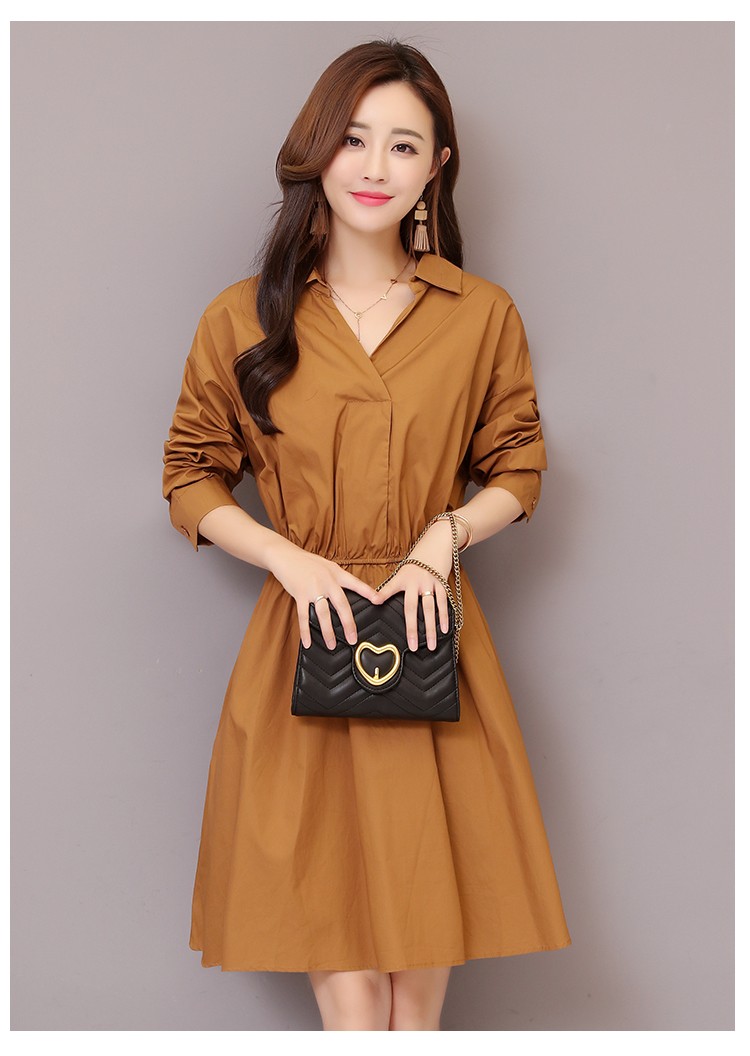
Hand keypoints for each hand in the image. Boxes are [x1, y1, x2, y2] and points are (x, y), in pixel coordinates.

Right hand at [266, 541, 383, 649]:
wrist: (286, 556)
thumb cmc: (306, 562)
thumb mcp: (326, 566)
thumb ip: (337, 578)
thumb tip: (346, 591)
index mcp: (336, 573)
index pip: (356, 583)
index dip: (368, 592)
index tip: (379, 600)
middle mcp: (327, 581)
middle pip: (341, 605)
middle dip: (348, 623)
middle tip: (352, 638)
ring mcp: (313, 588)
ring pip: (323, 614)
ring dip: (328, 631)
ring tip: (332, 644)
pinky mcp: (300, 594)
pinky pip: (303, 616)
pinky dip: (305, 631)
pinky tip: (308, 642)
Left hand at [374, 520, 454, 651]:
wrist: (436, 544)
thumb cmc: (417, 562)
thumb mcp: (401, 572)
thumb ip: (390, 587)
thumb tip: (375, 601)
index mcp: (402, 578)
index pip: (390, 589)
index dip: (382, 595)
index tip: (375, 603)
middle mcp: (416, 581)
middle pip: (413, 608)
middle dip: (412, 628)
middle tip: (412, 645)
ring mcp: (430, 583)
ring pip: (430, 609)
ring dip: (431, 628)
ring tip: (431, 644)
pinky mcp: (442, 584)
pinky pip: (443, 603)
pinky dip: (444, 617)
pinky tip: (445, 629)